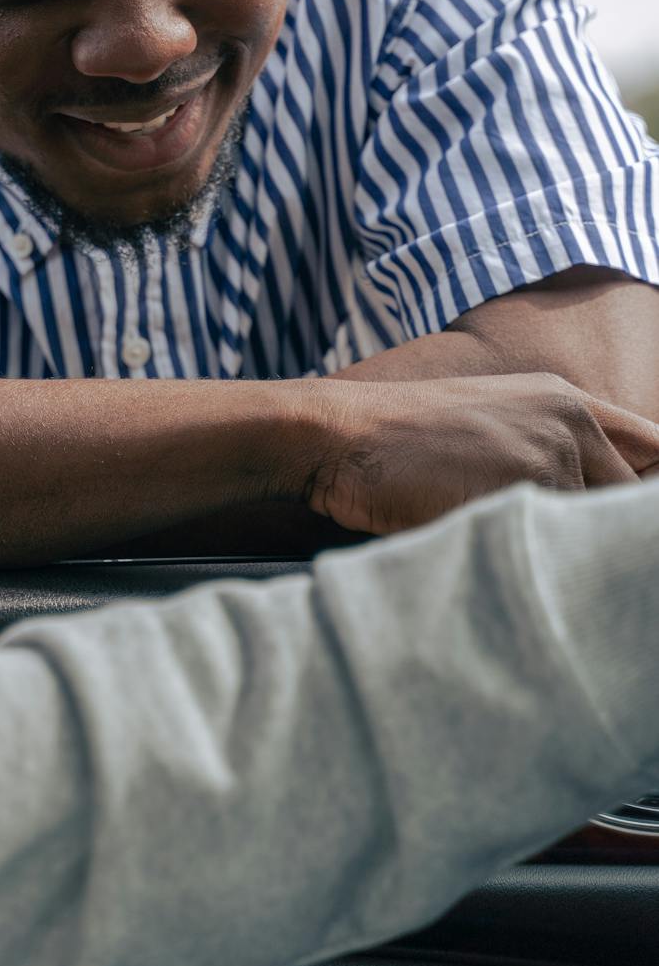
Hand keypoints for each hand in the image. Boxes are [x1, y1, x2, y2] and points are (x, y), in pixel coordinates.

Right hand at [305, 373, 658, 535]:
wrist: (337, 437)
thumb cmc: (395, 446)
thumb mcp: (484, 430)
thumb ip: (543, 457)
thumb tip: (586, 516)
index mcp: (565, 402)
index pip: (656, 452)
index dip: (648, 495)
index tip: (629, 530)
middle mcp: (571, 419)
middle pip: (636, 500)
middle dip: (610, 535)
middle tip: (564, 558)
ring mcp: (554, 449)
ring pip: (595, 528)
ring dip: (564, 555)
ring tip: (514, 563)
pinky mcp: (531, 483)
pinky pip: (560, 545)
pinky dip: (536, 564)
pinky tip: (496, 563)